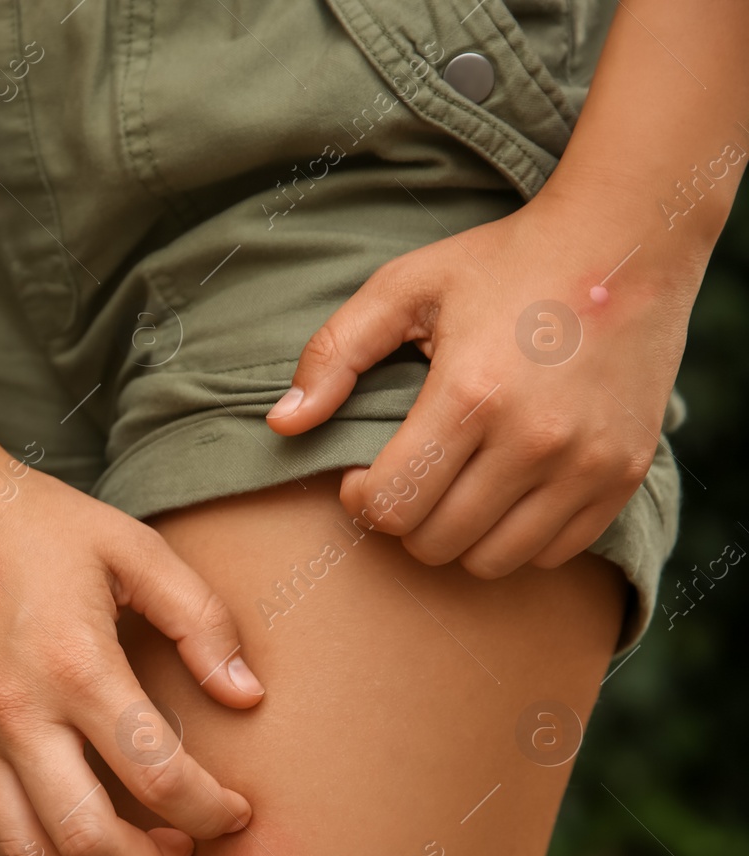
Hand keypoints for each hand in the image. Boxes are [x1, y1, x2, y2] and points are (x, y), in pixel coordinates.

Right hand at [0, 441, 260, 855]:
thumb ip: (201, 619)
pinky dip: (46, 851)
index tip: (236, 808)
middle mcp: (21, 715)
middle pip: (91, 843)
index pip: (159, 777)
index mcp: (77, 665)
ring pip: (32, 855)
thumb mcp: (132, 548)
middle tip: (187, 848)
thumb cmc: (33, 520)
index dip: (212, 811)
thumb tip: (247, 696)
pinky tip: (83, 828)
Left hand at [265, 191, 693, 577]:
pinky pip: (553, 553)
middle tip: (405, 480)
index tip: (362, 476)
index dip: (362, 501)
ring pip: (494, 561)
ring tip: (450, 490)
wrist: (628, 239)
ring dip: (457, 538)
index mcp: (470, 394)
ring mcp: (587, 462)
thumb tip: (281, 423)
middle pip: (438, 541)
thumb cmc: (503, 262)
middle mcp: (534, 439)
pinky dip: (518, 539)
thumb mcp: (405, 287)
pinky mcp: (624, 474)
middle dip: (404, 521)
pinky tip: (503, 493)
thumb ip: (334, 354)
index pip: (392, 504)